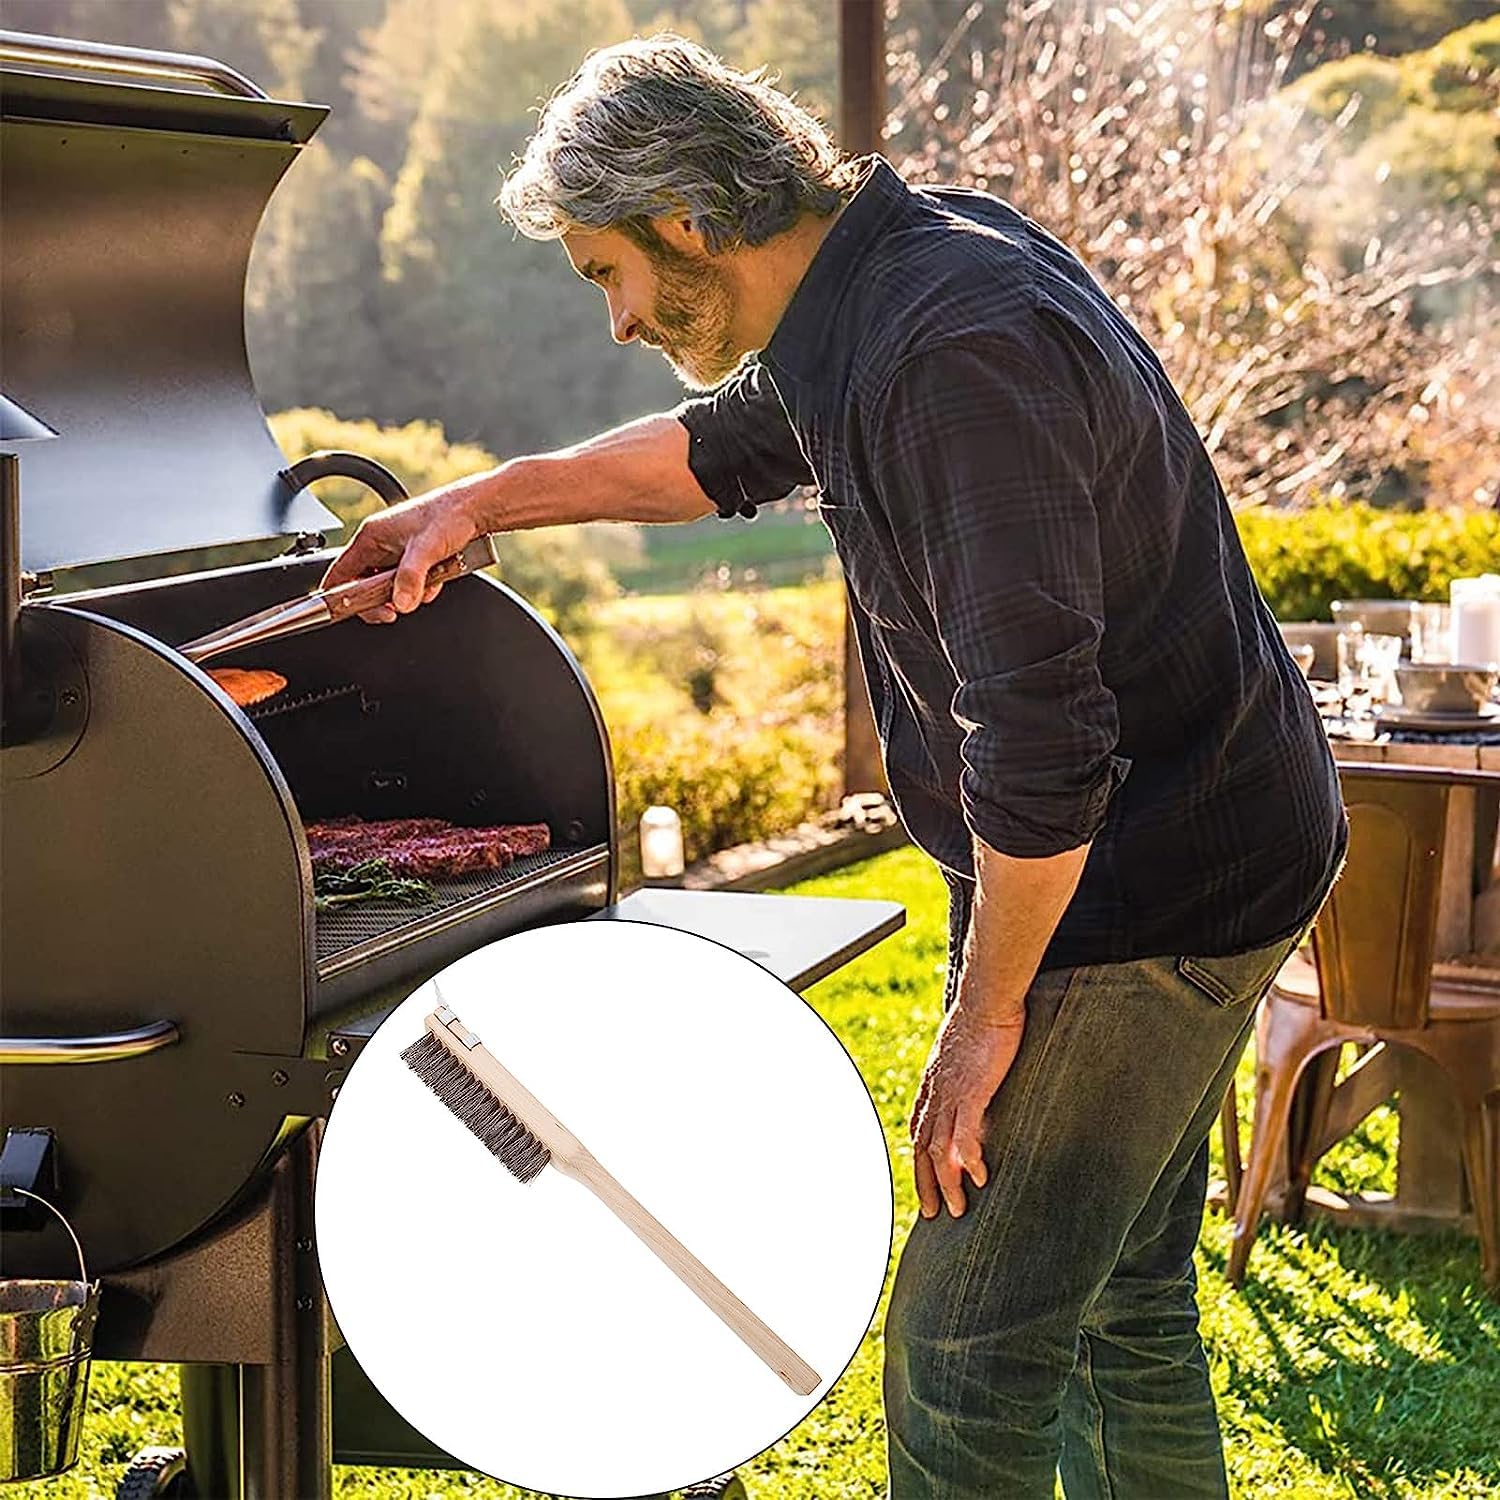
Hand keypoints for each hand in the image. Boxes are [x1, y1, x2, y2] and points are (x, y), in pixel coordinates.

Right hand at [319, 473, 493, 621]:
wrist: (476, 509)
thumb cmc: (449, 516)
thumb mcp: (426, 549)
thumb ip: (411, 578)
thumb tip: (401, 602)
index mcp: (371, 536)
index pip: (340, 574)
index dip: (342, 597)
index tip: (357, 611)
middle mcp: (379, 543)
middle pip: (364, 584)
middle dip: (379, 601)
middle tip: (394, 610)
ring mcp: (396, 551)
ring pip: (388, 585)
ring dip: (404, 594)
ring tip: (421, 590)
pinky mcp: (413, 558)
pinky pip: (408, 582)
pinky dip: (420, 588)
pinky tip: (434, 583)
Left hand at [910, 997, 1024, 1218]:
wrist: (986, 998)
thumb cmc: (981, 1018)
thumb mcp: (964, 1050)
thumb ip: (962, 1070)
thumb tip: (970, 1078)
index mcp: (933, 1084)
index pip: (919, 1128)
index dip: (920, 1158)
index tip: (926, 1179)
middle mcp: (936, 1093)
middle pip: (923, 1147)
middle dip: (926, 1183)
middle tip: (934, 1213)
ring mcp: (952, 1093)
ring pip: (941, 1149)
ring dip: (948, 1182)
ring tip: (959, 1208)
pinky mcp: (973, 1091)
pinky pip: (965, 1133)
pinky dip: (969, 1158)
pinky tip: (978, 1177)